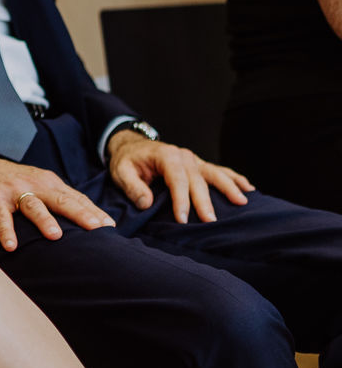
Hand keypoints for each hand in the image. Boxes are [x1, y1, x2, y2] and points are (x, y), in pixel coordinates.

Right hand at [0, 151, 114, 250]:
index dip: (93, 211)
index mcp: (49, 183)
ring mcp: (14, 190)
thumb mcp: (38, 184)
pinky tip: (11, 245)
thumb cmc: (11, 181)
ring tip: (56, 236)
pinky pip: (1, 216)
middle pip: (61, 200)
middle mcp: (35, 184)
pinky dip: (6, 230)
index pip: (75, 197)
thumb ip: (58, 198)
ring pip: (33, 205)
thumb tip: (87, 220)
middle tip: (96, 229)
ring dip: (44, 220)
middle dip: (80, 214)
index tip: (110, 227)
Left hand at [107, 131, 252, 222]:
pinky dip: (234, 179)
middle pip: (197, 180)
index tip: (182, 219)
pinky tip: (248, 189)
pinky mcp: (199, 165)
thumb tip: (146, 203)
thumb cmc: (127, 161)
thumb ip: (132, 187)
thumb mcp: (120, 172)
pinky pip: (219, 171)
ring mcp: (194, 160)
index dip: (180, 200)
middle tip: (211, 221)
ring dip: (229, 188)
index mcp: (165, 156)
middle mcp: (184, 156)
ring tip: (242, 202)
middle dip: (204, 201)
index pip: (176, 179)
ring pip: (214, 174)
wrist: (132, 146)